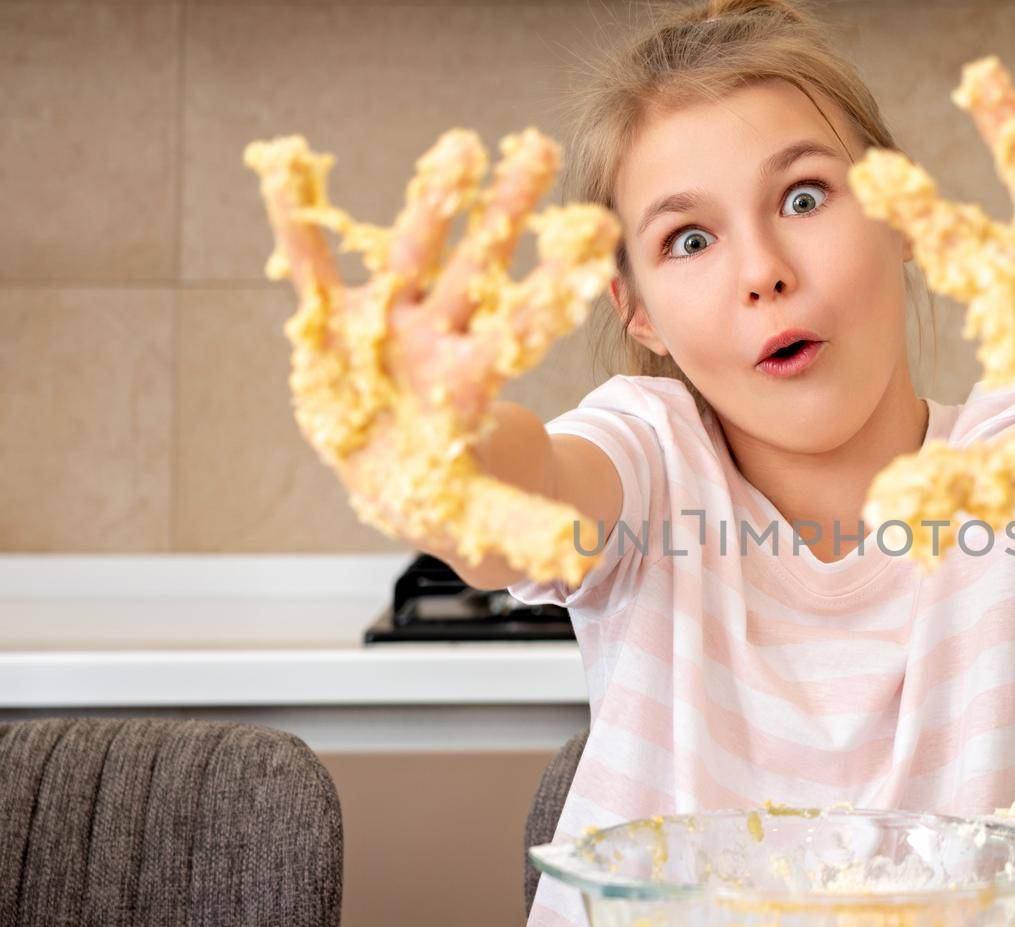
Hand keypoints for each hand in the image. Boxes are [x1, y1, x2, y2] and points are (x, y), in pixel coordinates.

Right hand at [243, 128, 618, 583]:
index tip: (589, 245)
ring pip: (413, 255)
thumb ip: (529, 529)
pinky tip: (286, 164)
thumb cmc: (457, 494)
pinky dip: (296, 223)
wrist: (410, 480)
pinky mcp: (336, 326)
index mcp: (464, 386)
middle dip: (503, 213)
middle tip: (537, 148)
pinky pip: (313, 269)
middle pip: (474, 270)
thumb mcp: (490, 520)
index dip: (546, 293)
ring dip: (433, 201)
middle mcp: (433, 342)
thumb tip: (580, 556)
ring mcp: (388, 328)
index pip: (514, 331)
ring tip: (459, 143)